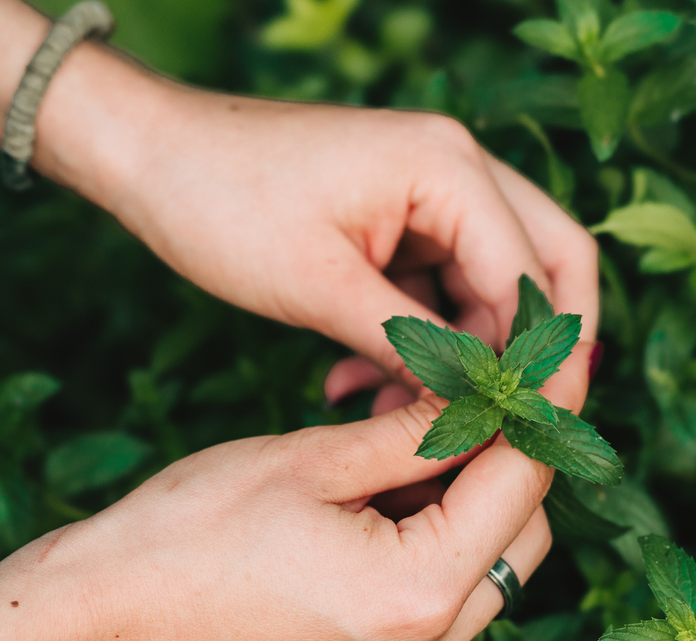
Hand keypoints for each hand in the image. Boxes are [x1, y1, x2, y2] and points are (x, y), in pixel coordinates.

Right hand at [0, 372, 591, 640]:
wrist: (99, 624)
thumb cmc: (188, 532)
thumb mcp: (313, 458)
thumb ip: (419, 430)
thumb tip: (487, 393)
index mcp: (418, 593)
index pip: (521, 487)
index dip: (536, 415)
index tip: (541, 365)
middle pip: (523, 539)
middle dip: (504, 465)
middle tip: (462, 404)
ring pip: (489, 575)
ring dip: (469, 509)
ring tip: (403, 453)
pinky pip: (443, 608)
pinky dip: (434, 550)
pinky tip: (380, 504)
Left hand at [88, 84, 598, 412]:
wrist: (150, 155)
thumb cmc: (221, 202)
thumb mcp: (320, 287)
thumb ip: (412, 347)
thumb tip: (477, 408)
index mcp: (448, 168)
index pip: (532, 276)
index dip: (538, 360)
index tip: (526, 431)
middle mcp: (458, 169)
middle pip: (545, 266)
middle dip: (530, 351)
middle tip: (510, 423)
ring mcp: (433, 192)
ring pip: (492, 287)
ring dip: (461, 355)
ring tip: (393, 411)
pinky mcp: (403, 218)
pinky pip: (441, 287)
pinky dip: (420, 339)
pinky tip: (362, 382)